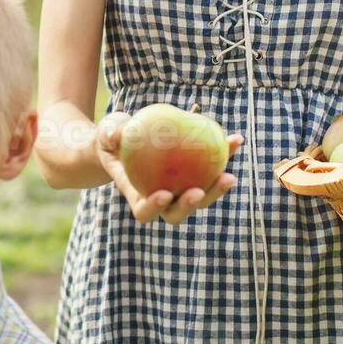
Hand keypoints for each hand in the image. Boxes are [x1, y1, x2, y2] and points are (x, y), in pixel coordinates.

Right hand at [95, 111, 243, 224]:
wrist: (125, 139)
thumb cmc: (111, 139)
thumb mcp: (106, 132)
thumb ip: (109, 134)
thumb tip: (115, 134)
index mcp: (136, 193)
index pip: (145, 210)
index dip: (155, 207)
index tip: (165, 194)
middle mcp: (161, 196)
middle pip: (178, 211)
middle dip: (192, 204)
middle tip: (200, 190)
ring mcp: (179, 187)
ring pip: (201, 196)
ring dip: (216, 189)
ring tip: (228, 175)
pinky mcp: (194, 173)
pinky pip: (211, 168)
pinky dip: (224, 155)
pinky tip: (236, 140)